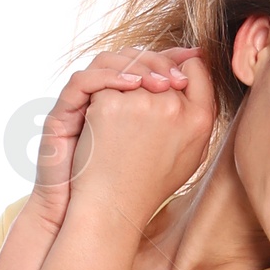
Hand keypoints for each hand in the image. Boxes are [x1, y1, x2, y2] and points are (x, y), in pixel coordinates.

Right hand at [28, 48, 198, 232]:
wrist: (87, 215)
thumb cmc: (123, 187)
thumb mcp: (159, 152)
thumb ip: (177, 126)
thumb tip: (206, 104)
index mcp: (124, 99)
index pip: (147, 61)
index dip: (171, 57)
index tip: (196, 62)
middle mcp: (101, 94)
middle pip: (129, 55)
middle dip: (158, 61)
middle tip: (179, 78)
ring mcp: (81, 102)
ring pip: (106, 60)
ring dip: (138, 67)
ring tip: (162, 84)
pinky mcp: (63, 112)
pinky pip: (84, 80)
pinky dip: (110, 78)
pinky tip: (134, 88)